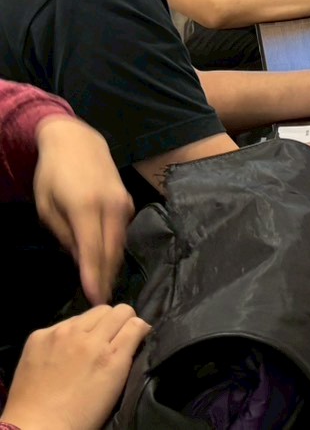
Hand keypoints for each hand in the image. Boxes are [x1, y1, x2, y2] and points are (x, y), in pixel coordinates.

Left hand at [0, 304, 150, 429]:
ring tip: (84, 347)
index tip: (132, 339)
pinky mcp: (39, 335)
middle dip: (118, 322)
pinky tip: (62, 351)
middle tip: (110, 341)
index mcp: (110, 353)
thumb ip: (128, 350)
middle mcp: (86, 336)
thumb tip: (139, 328)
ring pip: (90, 313)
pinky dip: (68, 333)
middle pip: (115, 310)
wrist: (34, 425)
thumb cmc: (82, 412)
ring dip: (93, 326)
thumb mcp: (115, 383)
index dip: (136, 329)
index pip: (136, 321)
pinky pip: (64, 323)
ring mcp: (60, 333)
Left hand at [32, 116, 133, 305]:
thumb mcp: (47, 207)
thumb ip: (64, 235)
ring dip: (112, 265)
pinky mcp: (127, 202)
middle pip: (112, 250)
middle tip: (100, 302)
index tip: (95, 299)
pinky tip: (107, 260)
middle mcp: (111, 207)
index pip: (93, 251)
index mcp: (86, 208)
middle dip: (106, 277)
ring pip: (120, 243)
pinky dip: (115, 249)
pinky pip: (122, 232)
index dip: (94, 277)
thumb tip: (79, 258)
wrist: (77, 142)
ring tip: (104, 286)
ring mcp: (123, 204)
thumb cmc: (54, 174)